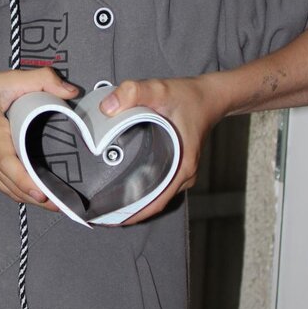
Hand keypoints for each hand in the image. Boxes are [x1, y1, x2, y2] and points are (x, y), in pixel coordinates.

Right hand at [0, 68, 77, 205]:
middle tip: (59, 204)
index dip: (24, 179)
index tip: (42, 192)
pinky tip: (33, 196)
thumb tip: (71, 92)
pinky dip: (17, 192)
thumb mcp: (7, 79)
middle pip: (10, 181)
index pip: (7, 161)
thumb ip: (41, 79)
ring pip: (5, 188)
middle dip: (34, 195)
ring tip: (53, 205)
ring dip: (28, 198)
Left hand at [99, 75, 226, 223]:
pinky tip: (120, 186)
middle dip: (125, 211)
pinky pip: (156, 184)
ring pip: (154, 195)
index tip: (109, 219)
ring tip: (103, 204)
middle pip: (152, 203)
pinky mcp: (175, 166)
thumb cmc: (188, 96)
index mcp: (182, 165)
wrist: (210, 95)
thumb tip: (107, 108)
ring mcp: (180, 172)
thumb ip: (132, 93)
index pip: (155, 202)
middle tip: (97, 213)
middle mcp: (183, 174)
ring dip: (132, 202)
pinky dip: (139, 189)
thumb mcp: (159, 89)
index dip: (132, 214)